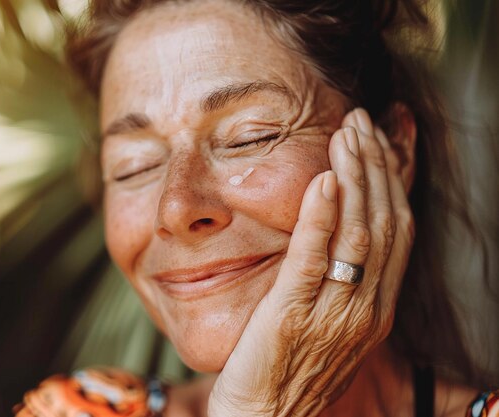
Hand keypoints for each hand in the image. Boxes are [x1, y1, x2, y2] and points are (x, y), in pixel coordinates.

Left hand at [208, 108, 414, 416]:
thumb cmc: (290, 369)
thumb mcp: (327, 321)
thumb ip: (337, 279)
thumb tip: (334, 230)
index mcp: (375, 306)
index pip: (396, 230)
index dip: (393, 181)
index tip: (382, 139)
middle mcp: (366, 308)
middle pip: (383, 224)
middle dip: (375, 167)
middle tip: (361, 121)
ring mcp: (333, 313)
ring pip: (357, 235)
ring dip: (354, 179)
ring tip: (346, 135)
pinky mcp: (292, 316)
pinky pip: (313, 260)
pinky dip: (321, 218)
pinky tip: (323, 181)